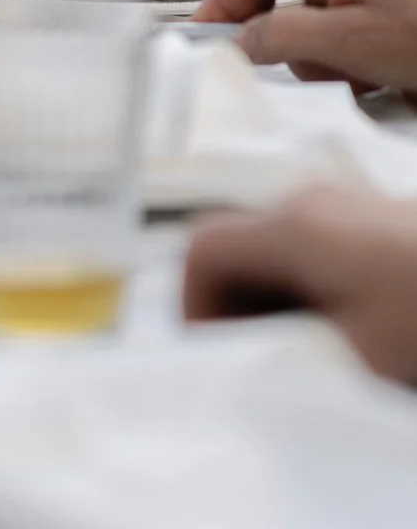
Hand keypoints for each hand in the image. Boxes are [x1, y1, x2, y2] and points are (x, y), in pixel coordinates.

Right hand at [184, 184, 416, 382]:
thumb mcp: (355, 353)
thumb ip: (283, 353)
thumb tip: (240, 366)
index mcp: (293, 225)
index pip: (202, 248)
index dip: (194, 305)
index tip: (216, 354)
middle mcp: (309, 199)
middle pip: (236, 244)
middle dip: (233, 305)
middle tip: (256, 362)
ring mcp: (342, 202)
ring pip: (273, 247)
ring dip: (270, 299)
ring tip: (300, 354)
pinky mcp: (370, 217)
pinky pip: (310, 246)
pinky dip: (304, 288)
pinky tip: (339, 330)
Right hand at [195, 0, 416, 92]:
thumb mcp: (348, 43)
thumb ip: (283, 37)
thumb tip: (238, 41)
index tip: (202, 33)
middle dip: (275, 37)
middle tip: (266, 67)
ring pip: (306, 28)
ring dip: (315, 60)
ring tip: (348, 78)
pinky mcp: (377, 27)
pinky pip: (335, 44)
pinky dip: (340, 68)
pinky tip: (368, 83)